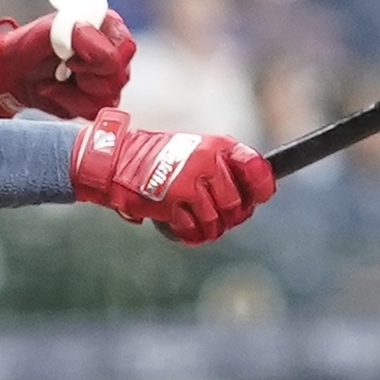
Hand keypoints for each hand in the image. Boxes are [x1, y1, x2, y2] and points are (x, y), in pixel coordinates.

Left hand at [0, 0, 134, 119]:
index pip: (125, 47)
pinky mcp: (98, 101)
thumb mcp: (51, 30)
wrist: (15, 71)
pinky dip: (71, 102)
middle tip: (64, 65)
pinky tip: (57, 90)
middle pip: (120, 76)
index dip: (101, 56)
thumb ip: (79, 34)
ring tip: (57, 77)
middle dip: (87, 75)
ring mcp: (108, 80)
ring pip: (109, 96)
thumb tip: (100, 51)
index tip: (73, 55)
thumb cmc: (33, 44)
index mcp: (109, 28)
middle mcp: (114, 53)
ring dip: (76, 90)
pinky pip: (95, 111)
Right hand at [72, 110, 276, 245]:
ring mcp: (192, 181)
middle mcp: (210, 161)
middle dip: (228, 217)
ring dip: (206, 227)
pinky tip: (180, 225)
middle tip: (213, 215)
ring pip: (217, 222)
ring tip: (193, 219)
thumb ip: (223, 168)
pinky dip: (189, 234)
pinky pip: (195, 230)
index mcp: (219, 146)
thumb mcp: (197, 151)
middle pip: (238, 206)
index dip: (261, 189)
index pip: (257, 170)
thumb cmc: (159, 160)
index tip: (256, 198)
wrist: (118, 161)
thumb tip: (254, 196)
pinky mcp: (175, 200)